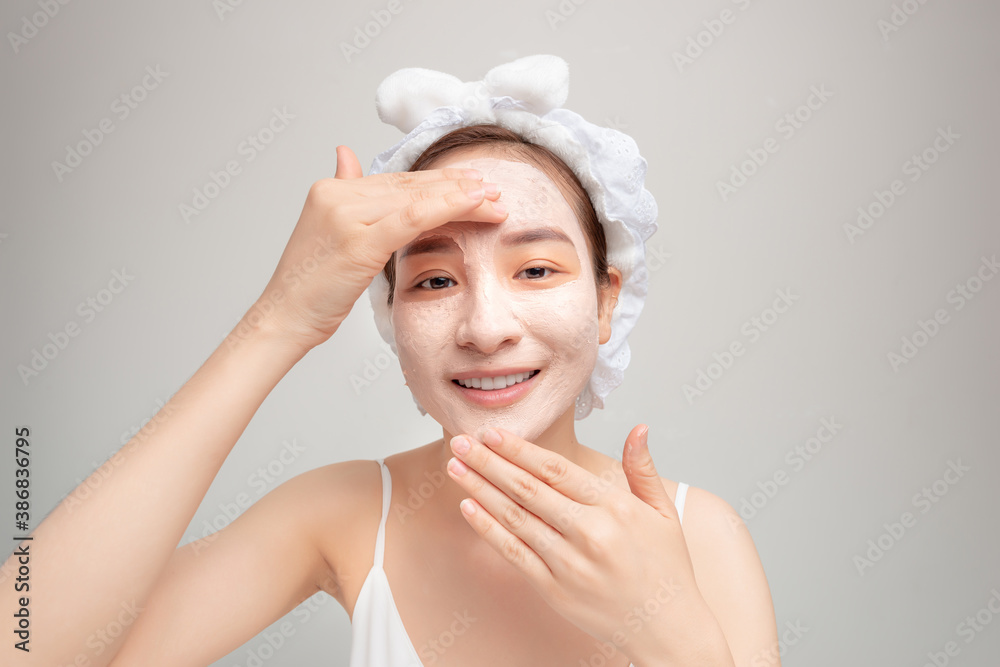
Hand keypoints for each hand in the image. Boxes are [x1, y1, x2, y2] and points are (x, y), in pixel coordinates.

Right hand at [254, 146, 505, 349]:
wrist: (285, 317)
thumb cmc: (311, 285)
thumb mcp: (327, 229)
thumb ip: (344, 189)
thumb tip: (346, 152)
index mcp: (330, 189)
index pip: (396, 181)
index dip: (436, 182)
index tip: (470, 182)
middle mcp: (337, 194)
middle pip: (410, 186)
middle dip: (455, 187)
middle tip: (492, 189)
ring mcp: (346, 215)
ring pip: (417, 198)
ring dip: (461, 197)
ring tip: (493, 199)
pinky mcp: (359, 241)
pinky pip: (413, 217)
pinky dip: (447, 207)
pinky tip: (474, 204)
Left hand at [445, 425, 708, 660]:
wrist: (668, 630)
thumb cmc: (667, 569)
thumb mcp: (664, 512)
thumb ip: (643, 468)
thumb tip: (638, 427)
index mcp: (615, 508)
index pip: (556, 470)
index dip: (520, 449)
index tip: (493, 432)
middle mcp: (590, 532)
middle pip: (528, 489)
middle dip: (489, 462)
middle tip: (461, 441)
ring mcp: (569, 563)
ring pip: (515, 518)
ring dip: (481, 490)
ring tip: (456, 468)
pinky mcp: (555, 589)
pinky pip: (514, 553)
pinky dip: (489, 530)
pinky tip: (469, 508)